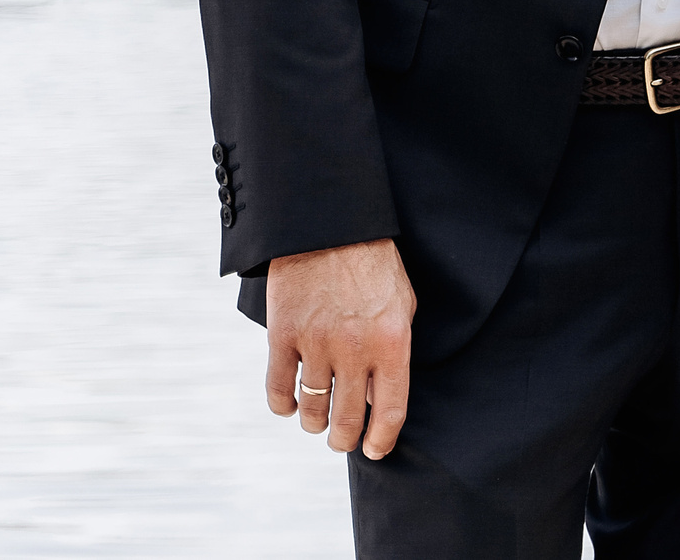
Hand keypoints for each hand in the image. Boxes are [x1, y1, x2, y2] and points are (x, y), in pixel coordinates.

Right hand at [265, 238, 414, 458]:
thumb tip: (380, 396)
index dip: (382, 439)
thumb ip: (394, 352)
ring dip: (314, 423)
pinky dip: (283, 406)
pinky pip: (278, 390)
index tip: (374, 451)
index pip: (390, 409)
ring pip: (312, 409)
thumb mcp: (401, 305)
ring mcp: (316, 344)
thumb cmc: (374, 267)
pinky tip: (290, 405)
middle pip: (348, 418)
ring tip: (318, 421)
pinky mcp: (282, 337)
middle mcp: (355, 349)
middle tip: (342, 440)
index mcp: (392, 342)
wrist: (330, 228)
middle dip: (344, 439)